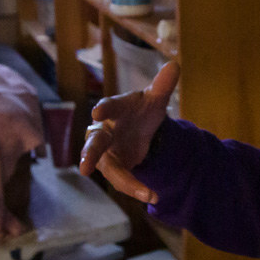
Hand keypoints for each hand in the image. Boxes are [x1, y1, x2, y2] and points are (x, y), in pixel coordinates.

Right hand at [78, 61, 180, 203]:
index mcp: (114, 110)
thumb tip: (175, 65)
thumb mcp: (155, 100)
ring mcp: (106, 152)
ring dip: (124, 182)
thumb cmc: (140, 111)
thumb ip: (162, 86)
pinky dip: (136, 188)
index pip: (107, 107)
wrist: (139, 131)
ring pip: (108, 169)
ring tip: (145, 194)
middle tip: (84, 167)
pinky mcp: (112, 168)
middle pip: (94, 143)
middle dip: (89, 154)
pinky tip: (153, 195)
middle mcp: (104, 132)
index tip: (97, 112)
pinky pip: (121, 180)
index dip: (103, 109)